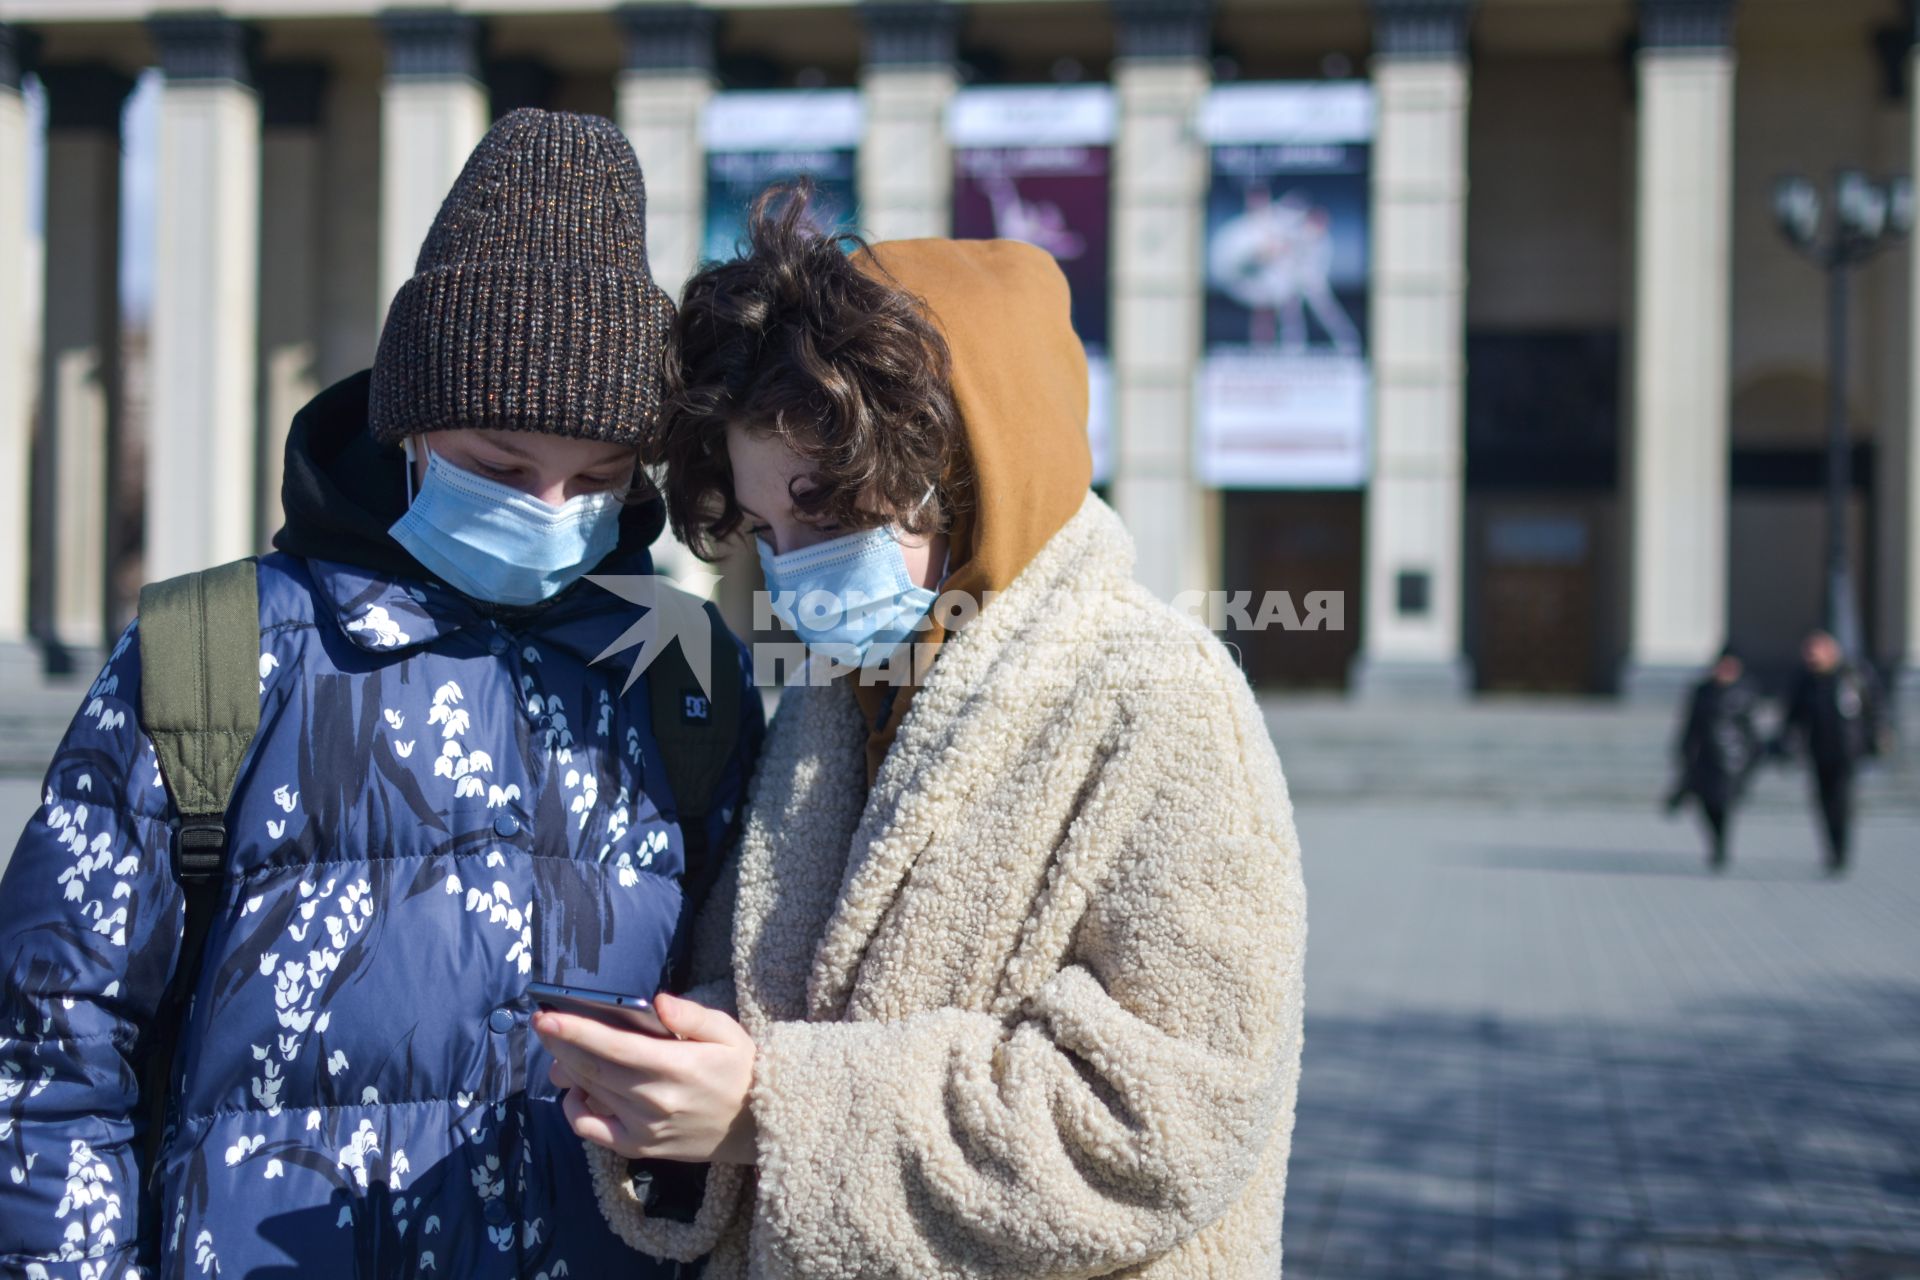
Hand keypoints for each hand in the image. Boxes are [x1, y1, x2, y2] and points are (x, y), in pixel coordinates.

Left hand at [533, 992, 758, 1164]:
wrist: (759, 1126)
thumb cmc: (740, 1070)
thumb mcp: (727, 1031)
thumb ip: (692, 1015)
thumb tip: (657, 1002)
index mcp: (675, 1066)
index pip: (613, 1046)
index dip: (574, 1031)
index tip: (545, 1017)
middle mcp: (653, 1099)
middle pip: (591, 1067)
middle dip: (560, 1044)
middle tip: (541, 1024)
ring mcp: (643, 1127)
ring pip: (590, 1092)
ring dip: (566, 1068)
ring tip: (558, 1049)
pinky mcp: (639, 1147)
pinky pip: (592, 1131)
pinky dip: (574, 1110)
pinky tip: (576, 1091)